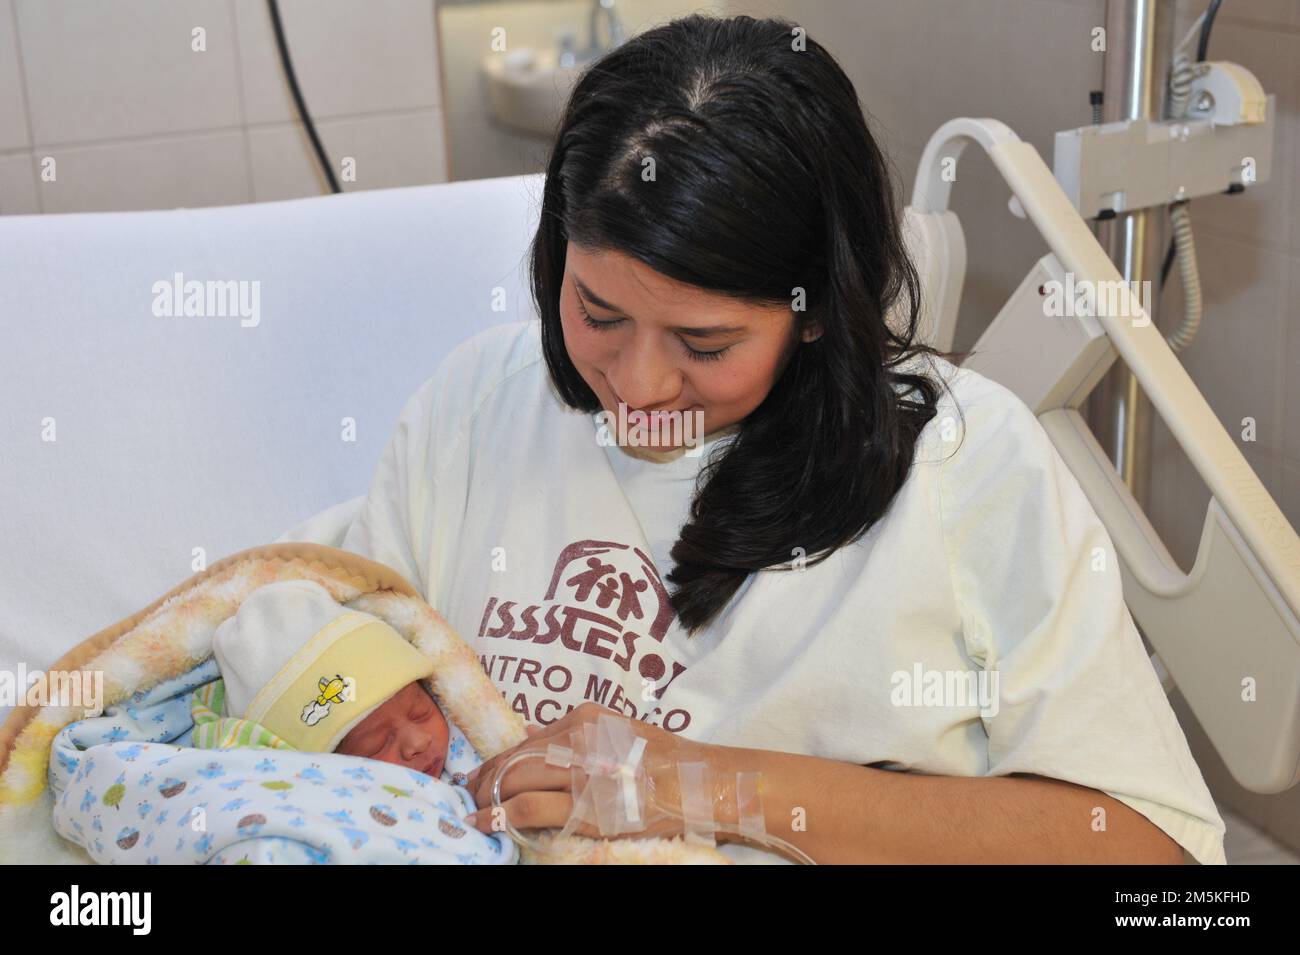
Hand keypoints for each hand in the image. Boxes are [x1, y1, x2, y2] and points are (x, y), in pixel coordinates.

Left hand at [461, 702, 717, 841]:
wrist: (699, 783)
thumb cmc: (666, 760)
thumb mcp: (620, 731)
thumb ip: (577, 733)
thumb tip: (532, 732)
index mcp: (586, 719)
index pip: (530, 740)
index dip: (502, 757)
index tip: (485, 770)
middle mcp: (578, 740)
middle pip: (515, 758)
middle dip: (486, 776)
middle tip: (470, 791)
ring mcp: (580, 773)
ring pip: (514, 780)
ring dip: (488, 796)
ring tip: (475, 808)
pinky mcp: (585, 807)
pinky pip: (527, 808)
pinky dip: (499, 815)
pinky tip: (485, 822)